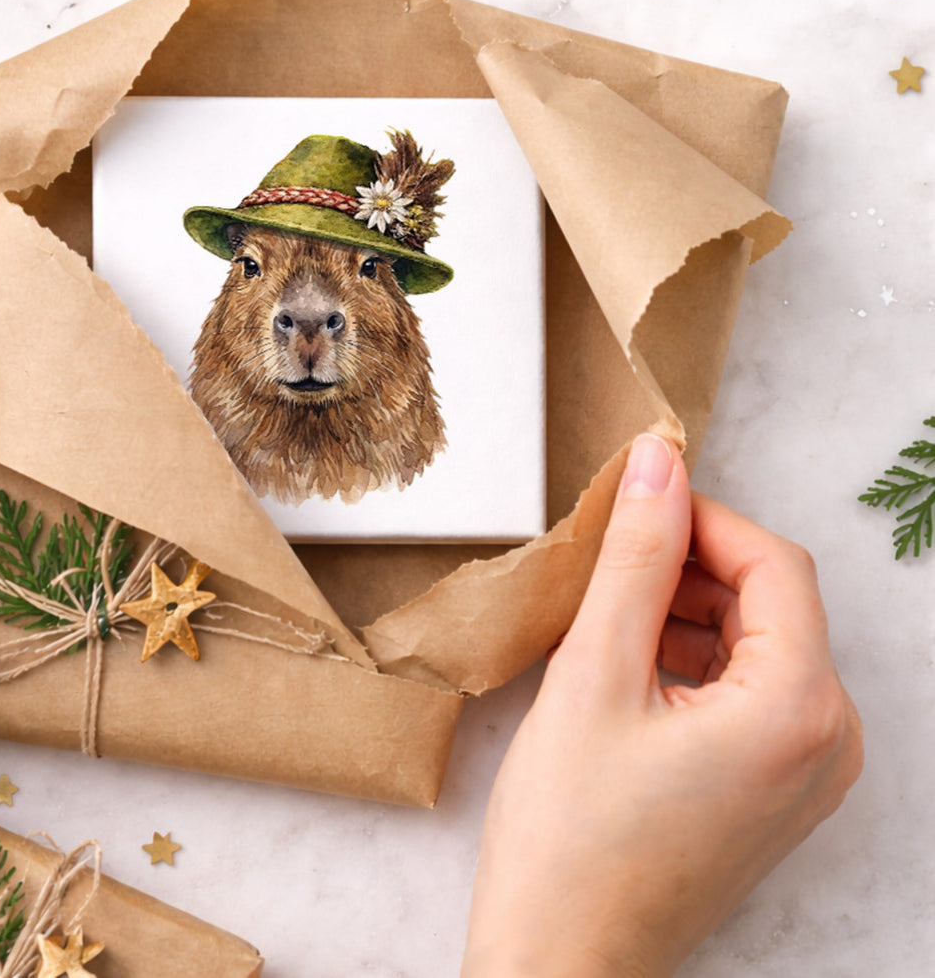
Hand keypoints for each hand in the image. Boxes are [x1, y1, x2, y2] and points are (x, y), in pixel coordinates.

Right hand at [462, 433, 863, 977]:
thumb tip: (658, 463)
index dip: (700, 518)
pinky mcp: (776, 792)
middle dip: (688, 568)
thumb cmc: (570, 836)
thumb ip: (634, 558)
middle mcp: (829, 743)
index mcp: (799, 710)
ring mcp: (808, 774)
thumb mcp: (594, 674)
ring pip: (756, 644)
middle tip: (602, 567)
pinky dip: (691, 662)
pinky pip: (749, 693)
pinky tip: (623, 670)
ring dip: (684, 613)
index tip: (630, 503)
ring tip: (602, 621)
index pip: (773, 563)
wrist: (561, 962)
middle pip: (770, 602)